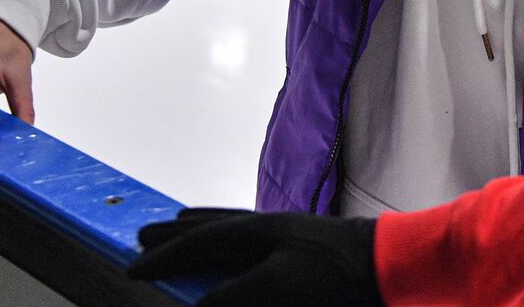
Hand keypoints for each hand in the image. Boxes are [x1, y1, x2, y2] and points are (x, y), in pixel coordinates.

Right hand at [129, 208, 381, 306]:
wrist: (391, 266)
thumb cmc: (336, 274)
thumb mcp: (275, 287)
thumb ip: (230, 296)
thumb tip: (197, 305)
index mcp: (258, 231)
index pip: (199, 242)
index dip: (164, 258)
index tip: (132, 267)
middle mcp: (269, 228)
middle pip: (212, 226)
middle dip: (177, 234)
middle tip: (144, 235)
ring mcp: (288, 236)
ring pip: (233, 228)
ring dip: (202, 231)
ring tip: (179, 227)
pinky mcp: (304, 252)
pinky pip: (255, 240)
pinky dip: (234, 243)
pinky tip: (235, 255)